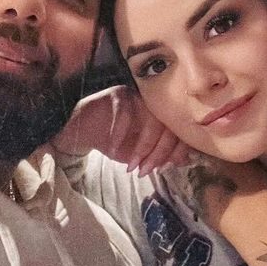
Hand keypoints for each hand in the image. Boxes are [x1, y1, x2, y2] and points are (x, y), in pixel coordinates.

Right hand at [52, 85, 194, 175]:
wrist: (83, 133)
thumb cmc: (114, 144)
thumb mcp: (139, 156)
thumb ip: (160, 156)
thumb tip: (184, 161)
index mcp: (163, 117)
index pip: (178, 131)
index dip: (175, 151)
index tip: (165, 169)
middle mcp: (154, 104)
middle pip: (167, 126)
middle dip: (158, 153)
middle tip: (145, 171)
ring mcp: (137, 97)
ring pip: (150, 120)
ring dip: (142, 147)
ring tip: (132, 165)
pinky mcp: (117, 94)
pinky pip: (125, 113)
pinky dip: (120, 133)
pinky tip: (114, 149)